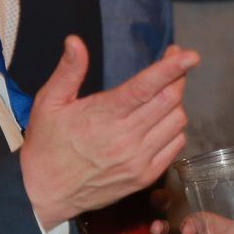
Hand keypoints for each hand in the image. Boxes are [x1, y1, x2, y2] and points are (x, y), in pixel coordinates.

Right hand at [21, 38, 197, 230]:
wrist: (44, 192)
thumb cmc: (46, 145)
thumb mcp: (48, 103)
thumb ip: (68, 71)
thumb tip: (75, 42)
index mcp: (103, 115)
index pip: (146, 87)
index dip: (172, 68)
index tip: (189, 55)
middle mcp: (126, 138)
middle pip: (170, 100)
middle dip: (177, 76)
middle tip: (174, 64)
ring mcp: (138, 160)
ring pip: (177, 122)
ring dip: (176, 103)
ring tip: (162, 95)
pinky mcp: (144, 177)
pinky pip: (176, 146)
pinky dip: (175, 129)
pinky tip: (161, 122)